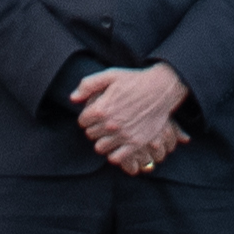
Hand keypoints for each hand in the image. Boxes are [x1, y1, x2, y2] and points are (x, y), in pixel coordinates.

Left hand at [74, 64, 189, 172]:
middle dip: (95, 128)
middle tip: (105, 122)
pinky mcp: (136, 143)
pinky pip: (116, 158)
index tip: (96, 113)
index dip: (87, 117)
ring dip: (103, 141)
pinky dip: (114, 154)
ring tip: (111, 134)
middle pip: (90, 135)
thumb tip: (72, 99)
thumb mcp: (110, 75)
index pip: (82, 122)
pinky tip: (118, 144)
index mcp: (101, 109)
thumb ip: (88, 85)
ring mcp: (123, 135)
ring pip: (100, 147)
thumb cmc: (135, 80)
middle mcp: (110, 124)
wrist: (161, 88)